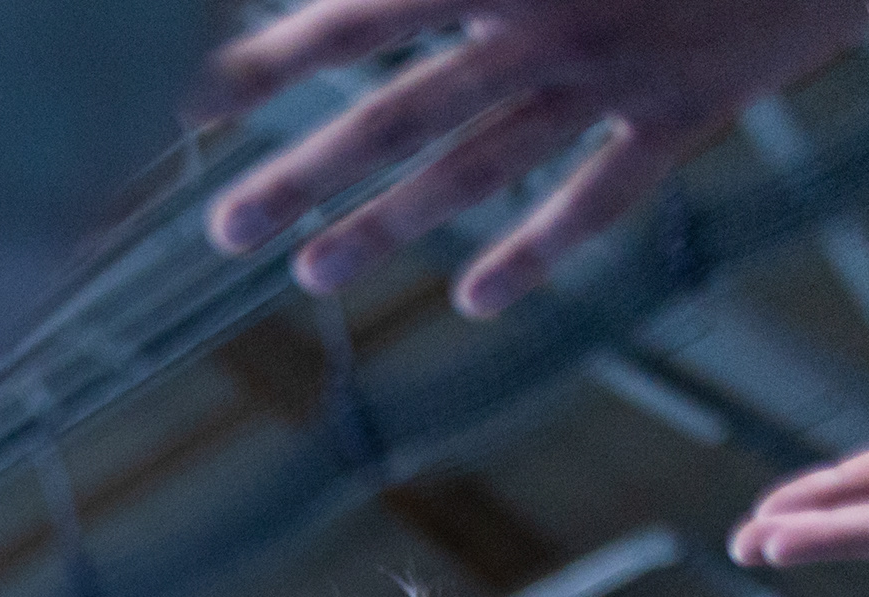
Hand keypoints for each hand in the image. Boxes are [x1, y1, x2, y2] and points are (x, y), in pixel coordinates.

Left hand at [194, 0, 864, 317]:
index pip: (355, 15)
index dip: (266, 60)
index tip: (184, 103)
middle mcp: (547, 24)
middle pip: (397, 114)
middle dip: (302, 175)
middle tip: (219, 230)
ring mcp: (614, 77)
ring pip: (478, 166)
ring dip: (388, 225)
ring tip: (310, 275)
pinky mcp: (685, 109)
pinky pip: (600, 194)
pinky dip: (537, 247)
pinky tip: (474, 297)